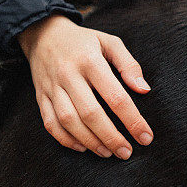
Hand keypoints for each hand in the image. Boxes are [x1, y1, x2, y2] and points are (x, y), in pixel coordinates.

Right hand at [17, 14, 152, 158]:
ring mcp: (52, 87)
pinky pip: (50, 123)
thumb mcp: (109, 42)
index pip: (115, 96)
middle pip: (91, 113)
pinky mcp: (41, 97)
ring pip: (69, 121)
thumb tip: (144, 89)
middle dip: (111, 137)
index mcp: (90, 61)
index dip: (132, 120)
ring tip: (107, 152)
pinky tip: (82, 147)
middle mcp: (69, 75)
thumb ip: (128, 65)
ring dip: (90, 142)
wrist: (43, 34)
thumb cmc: (83, 41)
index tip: (145, 136)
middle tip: (126, 152)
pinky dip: (66, 139)